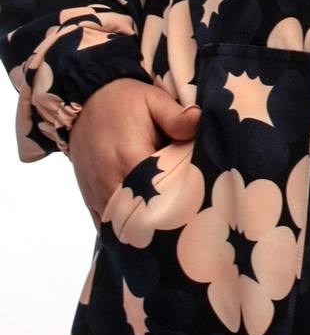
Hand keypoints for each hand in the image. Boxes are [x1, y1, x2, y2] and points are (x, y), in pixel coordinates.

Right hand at [68, 78, 200, 225]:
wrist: (84, 102)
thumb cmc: (124, 101)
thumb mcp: (153, 100)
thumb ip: (176, 116)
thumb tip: (200, 121)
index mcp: (129, 156)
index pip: (157, 191)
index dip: (178, 202)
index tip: (197, 205)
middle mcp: (110, 178)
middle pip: (140, 215)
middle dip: (163, 222)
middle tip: (187, 224)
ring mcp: (97, 191)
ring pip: (122, 225)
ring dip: (144, 228)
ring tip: (168, 231)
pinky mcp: (90, 197)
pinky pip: (106, 225)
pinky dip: (124, 231)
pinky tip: (143, 233)